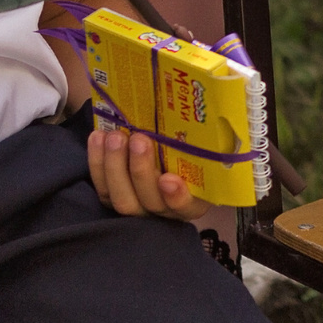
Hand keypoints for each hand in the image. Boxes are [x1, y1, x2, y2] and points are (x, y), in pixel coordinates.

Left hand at [88, 124, 210, 220]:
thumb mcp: (203, 151)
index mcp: (193, 202)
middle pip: (149, 201)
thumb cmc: (191, 151)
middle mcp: (164, 210)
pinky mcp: (113, 197)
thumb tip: (225, 112)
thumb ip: (204, 144)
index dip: (176, 197)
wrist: (163, 151)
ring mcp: (136, 206)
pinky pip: (102, 187)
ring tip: (115, 137)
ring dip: (115, 166)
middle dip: (141, 171)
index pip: (186, 207)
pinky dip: (97, 163)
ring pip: (121, 198)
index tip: (169, 179)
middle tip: (139, 139)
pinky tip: (97, 138)